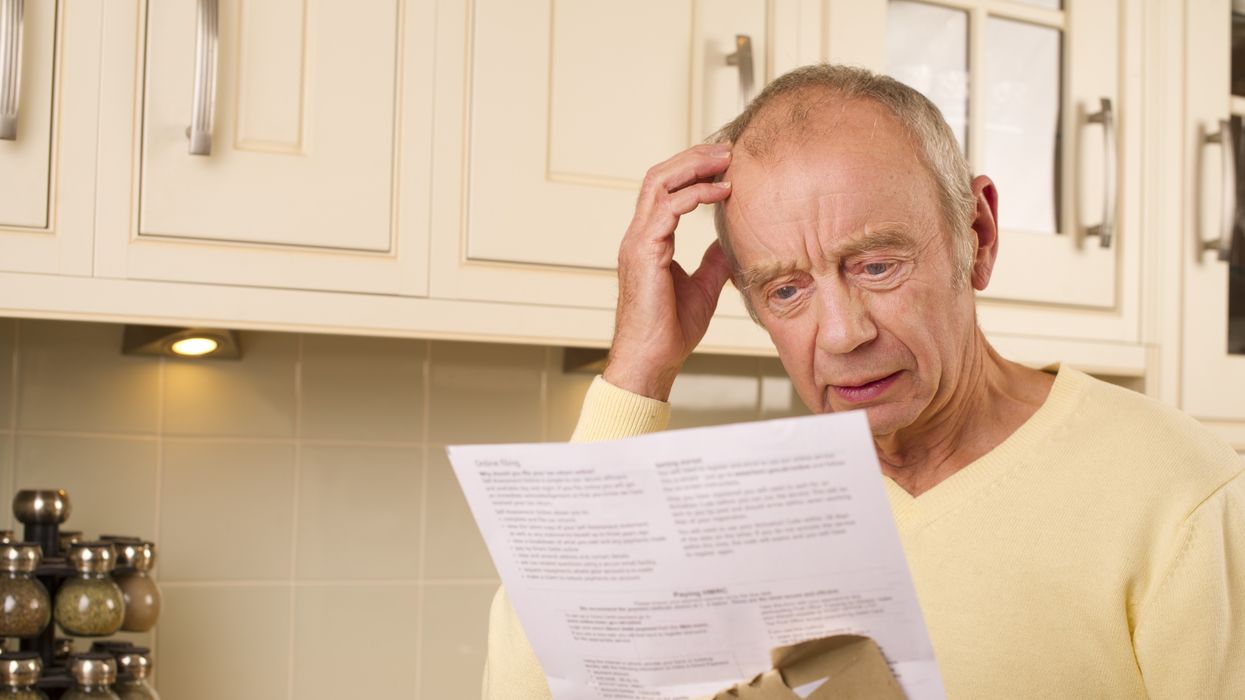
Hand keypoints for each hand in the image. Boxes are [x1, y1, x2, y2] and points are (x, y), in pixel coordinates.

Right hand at [603, 143, 734, 400]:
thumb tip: (730, 241)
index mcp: (648, 241)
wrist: (651, 361)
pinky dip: (695, 194)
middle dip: (693, 157)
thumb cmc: (670, 332)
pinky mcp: (644, 252)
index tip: (724, 164)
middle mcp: (638, 236)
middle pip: (659, 176)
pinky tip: (721, 193)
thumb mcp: (702, 287)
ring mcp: (638, 242)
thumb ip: (713, 260)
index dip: (692, 171)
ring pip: (659, 183)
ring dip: (694, 166)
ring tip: (724, 160)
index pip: (664, 190)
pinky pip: (668, 208)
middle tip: (727, 149)